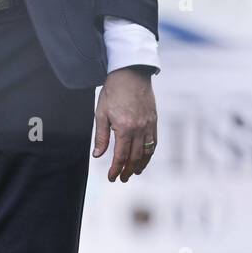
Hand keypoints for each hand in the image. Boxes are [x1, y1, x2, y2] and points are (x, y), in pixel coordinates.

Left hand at [92, 67, 157, 181]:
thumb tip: (97, 155)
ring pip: (147, 152)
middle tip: (122, 179)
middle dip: (128, 170)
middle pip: (135, 157)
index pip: (121, 156)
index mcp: (124, 128)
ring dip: (140, 165)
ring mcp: (149, 125)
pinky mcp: (154, 120)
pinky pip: (154, 142)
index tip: (112, 177)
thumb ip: (101, 136)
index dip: (116, 169)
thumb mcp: (101, 113)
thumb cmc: (113, 91)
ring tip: (134, 172)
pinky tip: (145, 157)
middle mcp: (139, 129)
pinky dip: (150, 153)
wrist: (131, 73)